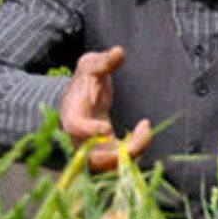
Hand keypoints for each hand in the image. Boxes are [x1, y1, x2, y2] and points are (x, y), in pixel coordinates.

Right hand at [59, 46, 151, 171]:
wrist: (82, 98)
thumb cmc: (86, 80)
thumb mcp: (91, 65)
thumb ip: (103, 61)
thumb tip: (118, 52)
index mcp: (72, 116)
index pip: (75, 128)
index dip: (89, 131)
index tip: (107, 127)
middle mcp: (78, 139)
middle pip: (95, 159)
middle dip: (121, 153)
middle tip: (143, 133)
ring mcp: (91, 150)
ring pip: (110, 166)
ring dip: (133, 151)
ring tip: (145, 128)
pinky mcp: (105, 153)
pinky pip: (120, 161)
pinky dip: (135, 149)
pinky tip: (143, 129)